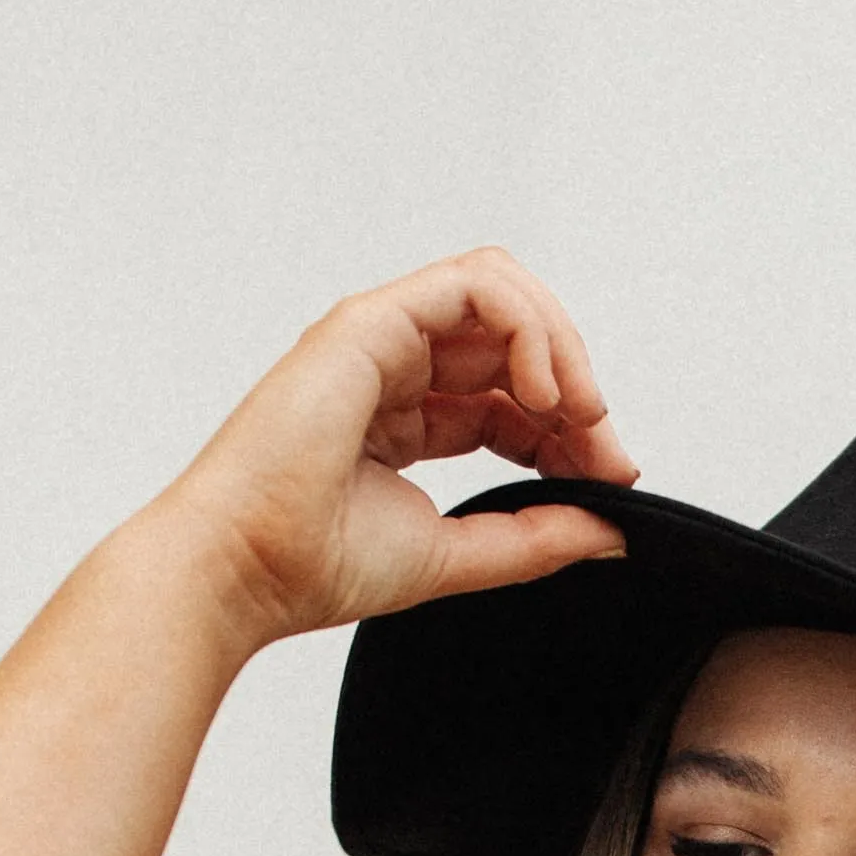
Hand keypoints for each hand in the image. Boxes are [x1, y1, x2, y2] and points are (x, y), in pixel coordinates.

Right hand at [146, 248, 636, 654]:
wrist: (244, 569)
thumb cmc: (312, 564)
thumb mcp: (457, 554)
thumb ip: (533, 538)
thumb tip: (612, 530)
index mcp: (406, 416)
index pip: (512, 397)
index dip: (572, 431)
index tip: (610, 482)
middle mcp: (394, 368)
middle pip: (516, 339)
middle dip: (579, 390)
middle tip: (608, 452)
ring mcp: (382, 339)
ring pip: (502, 294)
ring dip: (562, 345)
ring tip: (580, 413)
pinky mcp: (372, 323)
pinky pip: (475, 286)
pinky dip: (529, 327)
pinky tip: (546, 394)